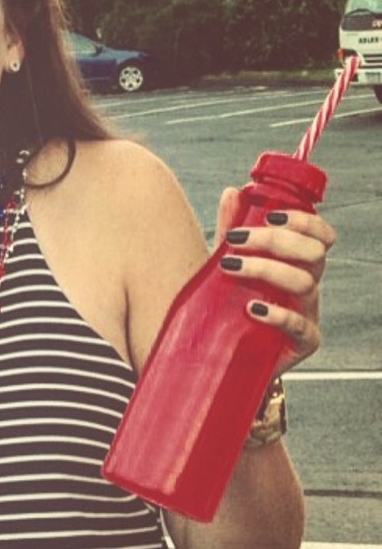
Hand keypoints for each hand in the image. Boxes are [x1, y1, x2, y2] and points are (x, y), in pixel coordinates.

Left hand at [216, 187, 336, 373]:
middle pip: (313, 254)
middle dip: (275, 241)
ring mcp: (309, 314)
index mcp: (299, 264)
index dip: (304, 221)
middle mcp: (309, 286)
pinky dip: (278, 315)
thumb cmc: (231, 305)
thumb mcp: (229, 264)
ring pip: (304, 283)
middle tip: (237, 240)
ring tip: (231, 268)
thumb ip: (232, 230)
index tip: (271, 215)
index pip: (320, 236)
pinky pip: (301, 326)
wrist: (226, 355)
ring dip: (266, 270)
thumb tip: (232, 192)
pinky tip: (253, 309)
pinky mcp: (303, 343)